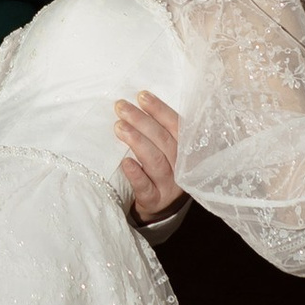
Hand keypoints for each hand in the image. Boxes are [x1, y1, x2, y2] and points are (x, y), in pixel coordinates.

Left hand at [113, 91, 182, 222]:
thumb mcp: (166, 151)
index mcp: (186, 151)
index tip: (141, 95)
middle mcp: (182, 167)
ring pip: (156, 161)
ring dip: (137, 141)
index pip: (176, 126)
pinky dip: (136, 174)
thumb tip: (137, 101)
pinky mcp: (154, 201)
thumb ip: (159, 131)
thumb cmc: (160, 171)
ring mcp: (169, 186)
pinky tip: (125, 163)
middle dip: (142, 121)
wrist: (160, 208)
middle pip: (164, 141)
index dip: (160, 110)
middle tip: (121, 107)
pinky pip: (146, 187)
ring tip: (118, 127)